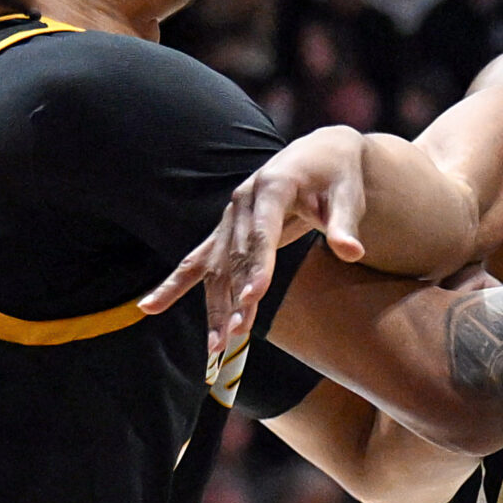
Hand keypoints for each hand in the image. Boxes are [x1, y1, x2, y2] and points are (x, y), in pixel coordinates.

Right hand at [141, 125, 373, 354]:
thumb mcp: (348, 196)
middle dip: (235, 297)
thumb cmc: (338, 176)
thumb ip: (345, 225)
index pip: (263, 232)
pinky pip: (197, 261)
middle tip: (238, 335)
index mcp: (273, 186)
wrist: (320, 155)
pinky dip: (175, 286)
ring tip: (216, 347)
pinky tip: (149, 307)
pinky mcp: (225, 231)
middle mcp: (243, 200)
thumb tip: (353, 252)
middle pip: (236, 256)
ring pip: (217, 267)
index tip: (254, 297)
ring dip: (215, 306)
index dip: (258, 265)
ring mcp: (230, 217)